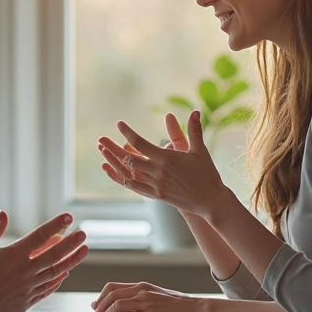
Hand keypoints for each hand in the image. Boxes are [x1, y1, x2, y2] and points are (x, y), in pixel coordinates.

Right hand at [0, 211, 88, 311]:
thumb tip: (3, 214)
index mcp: (13, 256)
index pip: (40, 236)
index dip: (55, 225)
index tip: (68, 218)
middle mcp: (24, 271)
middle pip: (54, 255)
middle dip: (71, 243)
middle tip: (83, 235)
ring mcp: (27, 288)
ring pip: (55, 272)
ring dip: (71, 261)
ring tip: (83, 251)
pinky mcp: (26, 302)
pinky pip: (47, 289)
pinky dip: (57, 280)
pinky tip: (64, 274)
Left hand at [90, 282, 203, 311]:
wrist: (199, 311)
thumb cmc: (183, 308)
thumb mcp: (160, 298)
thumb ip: (144, 301)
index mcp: (144, 287)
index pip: (114, 287)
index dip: (101, 297)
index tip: (96, 306)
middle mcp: (142, 292)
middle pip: (111, 295)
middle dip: (100, 307)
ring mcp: (146, 303)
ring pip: (116, 305)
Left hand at [98, 111, 233, 218]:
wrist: (210, 201)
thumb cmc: (207, 173)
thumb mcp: (200, 150)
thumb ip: (194, 130)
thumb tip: (195, 110)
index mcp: (168, 159)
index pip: (141, 144)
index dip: (128, 133)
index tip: (119, 124)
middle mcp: (159, 172)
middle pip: (129, 159)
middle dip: (113, 148)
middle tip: (101, 139)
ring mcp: (156, 185)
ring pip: (128, 174)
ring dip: (113, 162)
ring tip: (102, 152)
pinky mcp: (156, 195)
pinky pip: (134, 186)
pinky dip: (120, 178)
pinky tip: (111, 171)